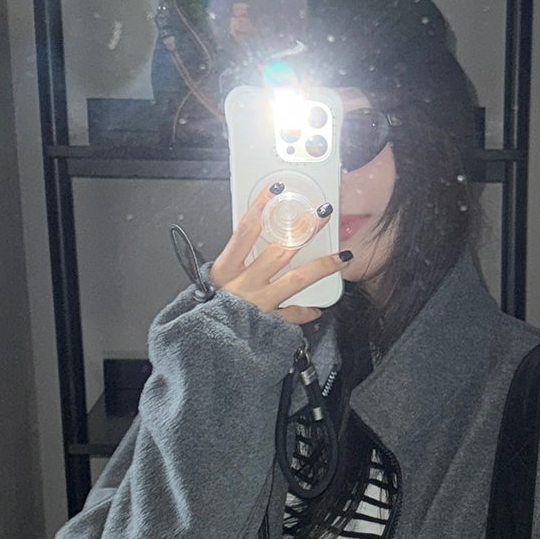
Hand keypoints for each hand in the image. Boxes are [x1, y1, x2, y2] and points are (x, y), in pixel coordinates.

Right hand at [211, 185, 346, 326]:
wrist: (199, 348)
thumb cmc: (202, 315)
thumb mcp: (209, 282)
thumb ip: (230, 263)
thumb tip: (248, 241)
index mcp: (226, 270)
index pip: (245, 231)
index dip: (261, 208)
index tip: (275, 190)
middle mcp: (244, 284)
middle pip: (279, 251)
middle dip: (303, 230)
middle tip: (320, 215)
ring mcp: (259, 304)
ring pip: (296, 279)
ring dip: (321, 266)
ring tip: (340, 257)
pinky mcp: (267, 324)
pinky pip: (291, 315)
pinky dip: (305, 312)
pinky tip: (317, 308)